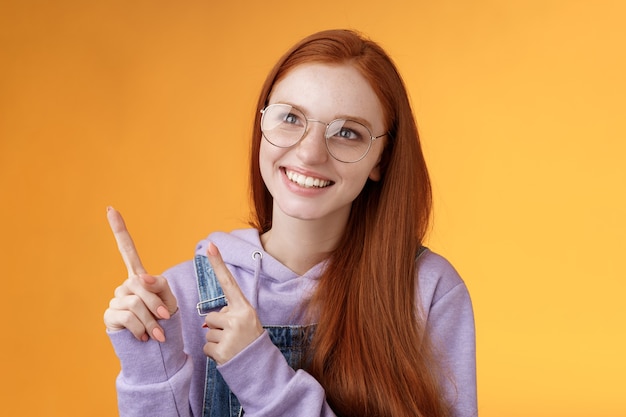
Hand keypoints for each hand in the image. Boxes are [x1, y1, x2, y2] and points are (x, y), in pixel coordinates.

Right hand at [103, 207, 177, 341]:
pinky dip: (141, 328)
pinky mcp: (109, 316)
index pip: (127, 249)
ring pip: (136, 304)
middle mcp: (124, 286)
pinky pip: (128, 317)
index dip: (119, 229)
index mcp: (139, 277)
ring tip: (157, 332)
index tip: (110, 208)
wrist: (158, 347)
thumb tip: (140, 279)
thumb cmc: (165, 320)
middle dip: (156, 303)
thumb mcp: (169, 299)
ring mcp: (115, 300)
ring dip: (151, 320)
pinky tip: (144, 336)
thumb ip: (159, 285)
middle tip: (165, 318)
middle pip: (140, 285)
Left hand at [203, 242, 263, 364]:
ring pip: (208, 332)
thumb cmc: (251, 342)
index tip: (209, 246)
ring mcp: (230, 335)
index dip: (218, 264)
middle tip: (235, 337)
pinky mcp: (222, 350)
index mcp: (244, 308)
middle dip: (218, 328)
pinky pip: (206, 347)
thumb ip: (230, 314)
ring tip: (232, 346)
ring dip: (216, 341)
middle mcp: (238, 318)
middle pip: (212, 317)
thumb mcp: (247, 322)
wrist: (261, 368)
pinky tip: (227, 355)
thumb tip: (208, 320)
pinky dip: (213, 353)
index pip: (228, 283)